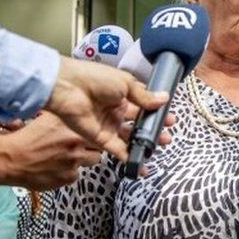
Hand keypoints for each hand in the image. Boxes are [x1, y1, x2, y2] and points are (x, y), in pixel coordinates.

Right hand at [0, 111, 103, 190]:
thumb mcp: (47, 118)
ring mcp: (74, 161)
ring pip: (90, 161)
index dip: (95, 134)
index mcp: (72, 126)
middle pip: (99, 147)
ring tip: (66, 157)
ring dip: (82, 160)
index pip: (99, 130)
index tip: (91, 136)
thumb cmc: (26, 139)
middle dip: (92, 147)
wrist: (11, 159)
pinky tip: (56, 167)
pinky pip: (76, 175)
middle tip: (80, 147)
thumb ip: (66, 117)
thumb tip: (79, 113)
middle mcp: (75, 143)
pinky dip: (69, 172)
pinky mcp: (68, 177)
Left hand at [46, 58, 167, 160]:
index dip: (156, 112)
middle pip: (138, 123)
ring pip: (130, 137)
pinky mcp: (100, 138)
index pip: (143, 105)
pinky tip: (140, 160)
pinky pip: (117, 148)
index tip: (170, 119)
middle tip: (167, 136)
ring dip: (144, 143)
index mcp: (122, 94)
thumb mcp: (125, 83)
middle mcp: (116, 110)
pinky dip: (128, 155)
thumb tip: (164, 99)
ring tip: (159, 146)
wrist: (67, 88)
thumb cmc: (94, 79)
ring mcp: (108, 124)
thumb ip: (144, 96)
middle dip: (153, 130)